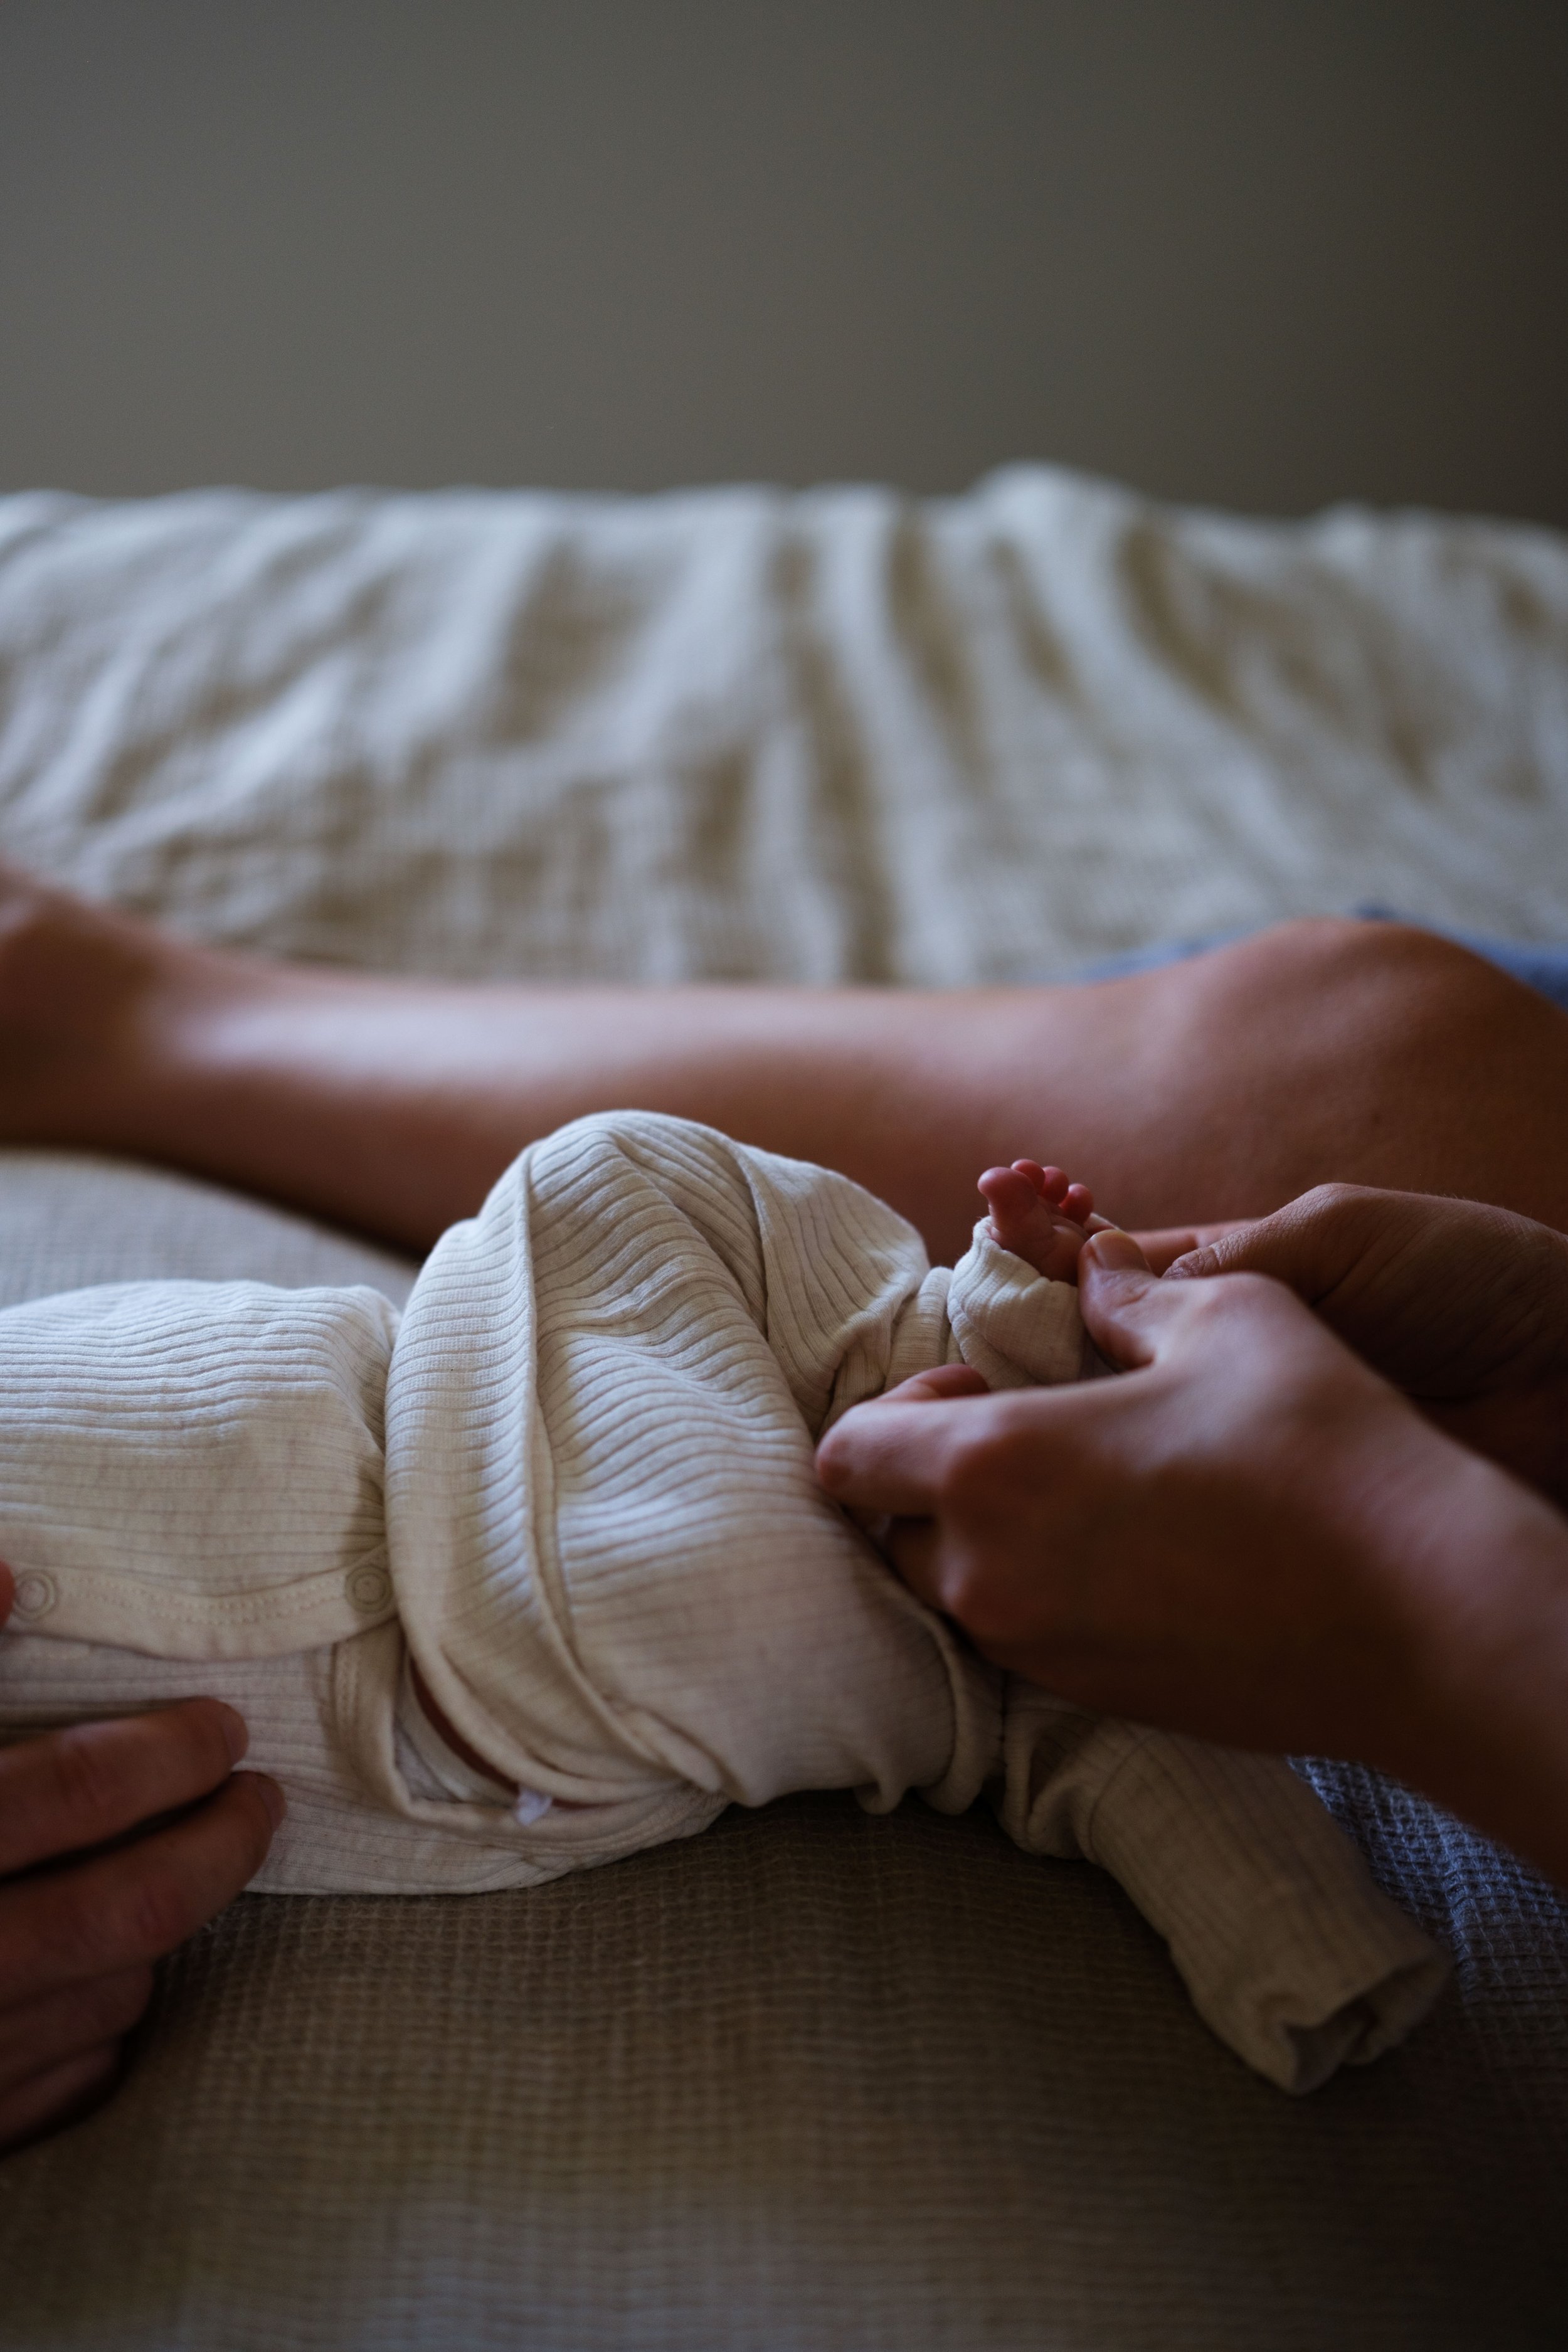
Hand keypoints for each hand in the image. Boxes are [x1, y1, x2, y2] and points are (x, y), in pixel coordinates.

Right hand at [0, 1564, 282, 2154]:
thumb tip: (5, 1574)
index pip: (73, 1793)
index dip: (166, 1754)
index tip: (221, 1727)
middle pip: (123, 1910)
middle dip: (215, 1848)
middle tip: (260, 1802)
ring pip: (104, 2001)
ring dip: (160, 1939)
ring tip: (182, 1879)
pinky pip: (56, 2092)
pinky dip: (99, 2036)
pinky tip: (105, 1991)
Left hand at [817, 1233, 1567, 1879]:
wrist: (1421, 1612)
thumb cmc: (1318, 1447)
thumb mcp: (1227, 1316)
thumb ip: (1130, 1298)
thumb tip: (1094, 1280)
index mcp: (991, 1471)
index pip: (844, 1456)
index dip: (891, 1408)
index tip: (972, 1384)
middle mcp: (992, 1578)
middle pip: (890, 1534)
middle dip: (929, 1480)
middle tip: (1025, 1436)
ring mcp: (1043, 1654)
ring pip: (957, 1595)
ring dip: (987, 1541)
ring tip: (1084, 1494)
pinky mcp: (1100, 1702)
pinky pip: (1028, 1643)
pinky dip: (1045, 1597)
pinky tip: (1135, 1556)